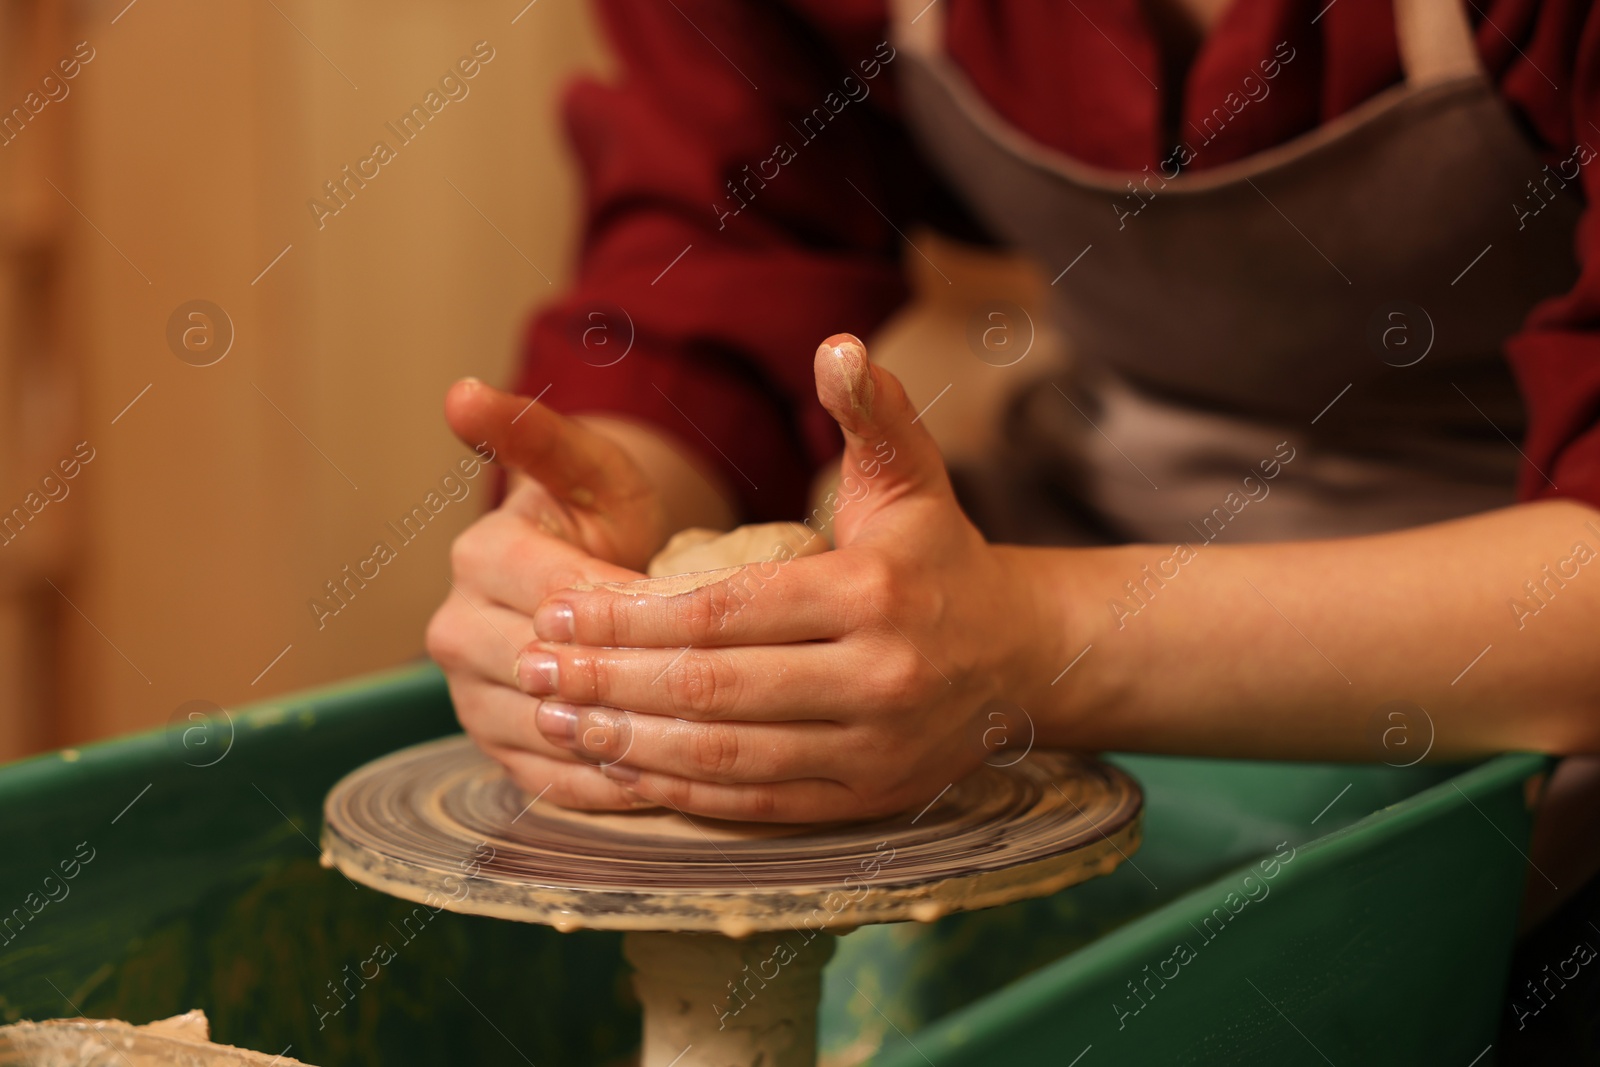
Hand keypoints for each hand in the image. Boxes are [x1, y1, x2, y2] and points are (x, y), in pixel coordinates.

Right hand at [425, 379, 674, 809]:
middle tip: (716, 690)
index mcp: (480, 556)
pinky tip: (668, 778)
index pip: (560, 596)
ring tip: (700, 741)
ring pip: (548, 730)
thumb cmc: (603, 518)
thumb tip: (460, 393)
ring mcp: (470, 696)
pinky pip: (549, 780)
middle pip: (550, 669)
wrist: (589, 577)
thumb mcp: (587, 470)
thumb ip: (539, 434)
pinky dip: (607, 785)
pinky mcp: (494, 749)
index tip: (704, 616)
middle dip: (633, 678)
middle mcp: (458, 630)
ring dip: (623, 739)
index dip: (635, 611)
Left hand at [514, 335, 1049, 821]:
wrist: (1023, 659)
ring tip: (560, 722)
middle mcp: (878, 678)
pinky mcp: (867, 799)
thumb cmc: (942, 559)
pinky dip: (682, 791)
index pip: (725, 610)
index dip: (633, 616)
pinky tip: (624, 769)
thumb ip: (872, 413)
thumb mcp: (914, 478)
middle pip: (714, 687)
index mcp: (872, 594)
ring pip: (728, 757)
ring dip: (632, 743)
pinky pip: (758, 803)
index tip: (561, 609)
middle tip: (535, 669)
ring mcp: (874, 749)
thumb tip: (836, 345)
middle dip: (612, 681)